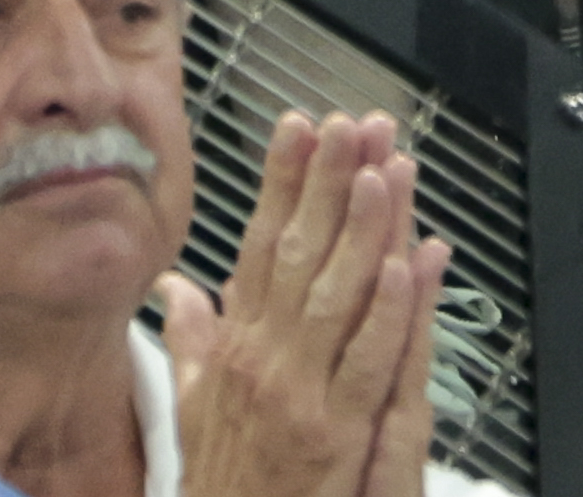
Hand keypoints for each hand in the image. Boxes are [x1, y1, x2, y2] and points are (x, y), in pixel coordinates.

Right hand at [164, 113, 450, 496]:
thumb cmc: (222, 488)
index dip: (282, 182)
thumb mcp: (192, 412)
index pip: (261, 246)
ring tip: (381, 168)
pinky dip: (388, 312)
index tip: (298, 126)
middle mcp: (264, 362)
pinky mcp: (335, 436)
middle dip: (327, 182)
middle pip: (301, 254)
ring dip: (363, 228)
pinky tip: (407, 265)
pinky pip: (367, 363)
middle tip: (349, 122)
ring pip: (337, 296)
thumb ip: (189, 344)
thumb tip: (176, 288)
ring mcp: (299, 396)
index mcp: (236, 349)